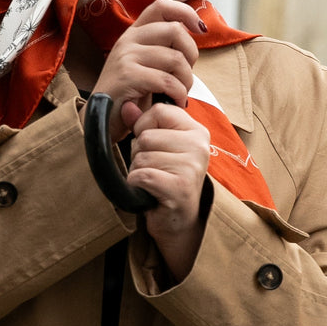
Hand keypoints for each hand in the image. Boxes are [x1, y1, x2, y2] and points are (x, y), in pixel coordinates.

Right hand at [90, 0, 206, 142]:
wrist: (100, 119)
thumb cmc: (128, 95)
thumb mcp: (145, 65)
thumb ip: (163, 49)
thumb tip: (193, 36)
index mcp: (135, 34)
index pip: (162, 6)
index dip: (185, 12)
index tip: (200, 29)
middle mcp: (129, 40)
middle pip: (175, 30)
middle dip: (191, 54)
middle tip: (186, 75)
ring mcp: (127, 56)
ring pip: (175, 58)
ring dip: (186, 80)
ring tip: (179, 93)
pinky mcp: (128, 76)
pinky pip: (167, 80)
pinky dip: (178, 94)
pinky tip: (174, 101)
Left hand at [125, 100, 210, 281]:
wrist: (178, 220)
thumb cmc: (168, 180)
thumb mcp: (159, 147)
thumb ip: (142, 124)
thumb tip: (127, 105)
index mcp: (197, 131)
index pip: (159, 111)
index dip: (144, 126)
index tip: (152, 144)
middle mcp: (199, 146)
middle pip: (146, 136)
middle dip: (140, 154)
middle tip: (155, 169)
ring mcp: (192, 167)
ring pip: (142, 157)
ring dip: (139, 171)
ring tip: (154, 182)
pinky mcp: (180, 187)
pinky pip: (142, 175)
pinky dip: (137, 185)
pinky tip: (149, 192)